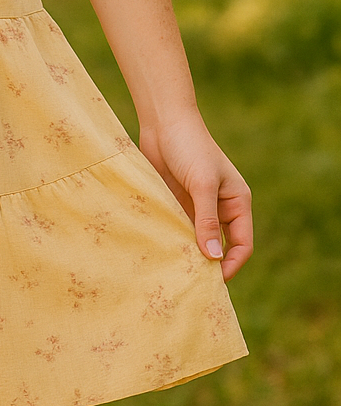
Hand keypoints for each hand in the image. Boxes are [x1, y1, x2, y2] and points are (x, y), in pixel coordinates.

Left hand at [138, 111, 252, 280]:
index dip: (231, 264)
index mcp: (237, 203)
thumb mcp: (202, 183)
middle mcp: (220, 208)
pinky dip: (174, 241)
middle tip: (194, 284)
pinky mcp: (176, 202)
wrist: (163, 122)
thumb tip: (213, 257)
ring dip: (189, 254)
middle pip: (220, 246)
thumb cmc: (189, 146)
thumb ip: (207, 219)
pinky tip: (163, 253)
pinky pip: (178, 229)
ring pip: (197, 240)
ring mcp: (197, 206)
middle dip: (210, 265)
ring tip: (176, 274)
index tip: (214, 280)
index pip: (242, 244)